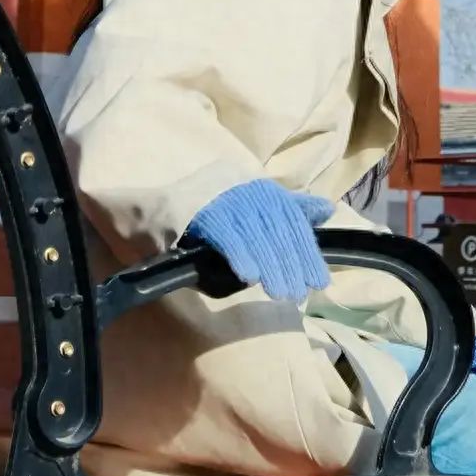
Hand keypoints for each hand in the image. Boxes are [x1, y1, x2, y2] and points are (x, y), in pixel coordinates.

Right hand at [186, 181, 332, 301]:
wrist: (148, 216)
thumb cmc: (204, 223)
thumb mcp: (249, 221)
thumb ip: (286, 216)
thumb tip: (327, 209)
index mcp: (254, 184)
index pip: (288, 214)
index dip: (305, 247)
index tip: (318, 280)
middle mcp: (238, 182)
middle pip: (274, 222)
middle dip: (290, 260)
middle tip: (300, 292)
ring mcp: (216, 192)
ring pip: (253, 229)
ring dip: (270, 263)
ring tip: (281, 293)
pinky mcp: (195, 207)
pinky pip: (224, 231)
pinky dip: (240, 254)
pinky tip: (250, 277)